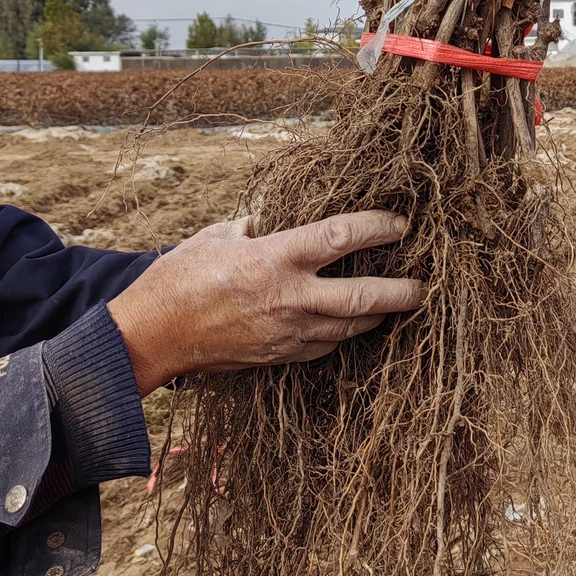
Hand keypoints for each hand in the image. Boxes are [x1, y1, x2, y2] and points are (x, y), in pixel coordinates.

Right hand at [107, 211, 422, 395]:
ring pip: (350, 327)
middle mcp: (290, 297)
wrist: (151, 336)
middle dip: (401, 292)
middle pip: (363, 297)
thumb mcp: (218, 234)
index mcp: (276, 258)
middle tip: (424, 286)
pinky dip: (344, 333)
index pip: (341, 237)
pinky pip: (325, 346)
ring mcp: (287, 333)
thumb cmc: (180, 278)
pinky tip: (352, 323)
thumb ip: (255, 226)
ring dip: (378, 315)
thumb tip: (273, 219)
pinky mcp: (279, 357)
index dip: (378, 228)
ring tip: (398, 303)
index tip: (401, 224)